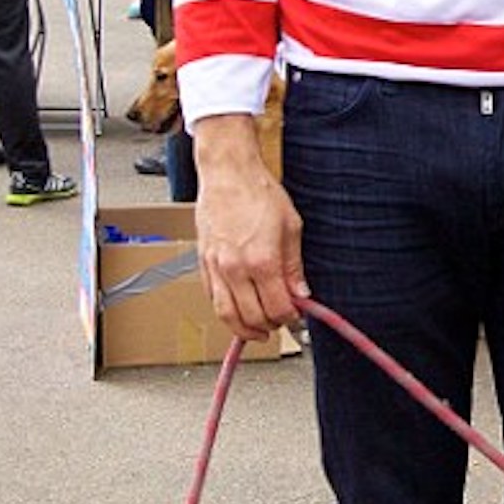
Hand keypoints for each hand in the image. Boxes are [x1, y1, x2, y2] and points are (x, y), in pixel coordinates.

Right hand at [193, 114, 307, 340]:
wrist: (227, 173)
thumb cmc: (259, 192)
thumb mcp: (291, 227)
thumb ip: (294, 267)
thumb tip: (301, 293)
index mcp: (262, 260)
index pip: (278, 308)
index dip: (291, 318)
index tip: (297, 315)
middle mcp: (235, 269)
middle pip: (253, 318)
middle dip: (271, 326)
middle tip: (281, 322)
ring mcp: (216, 268)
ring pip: (227, 316)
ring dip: (245, 329)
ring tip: (259, 330)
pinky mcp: (203, 264)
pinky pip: (212, 299)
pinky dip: (226, 312)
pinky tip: (239, 310)